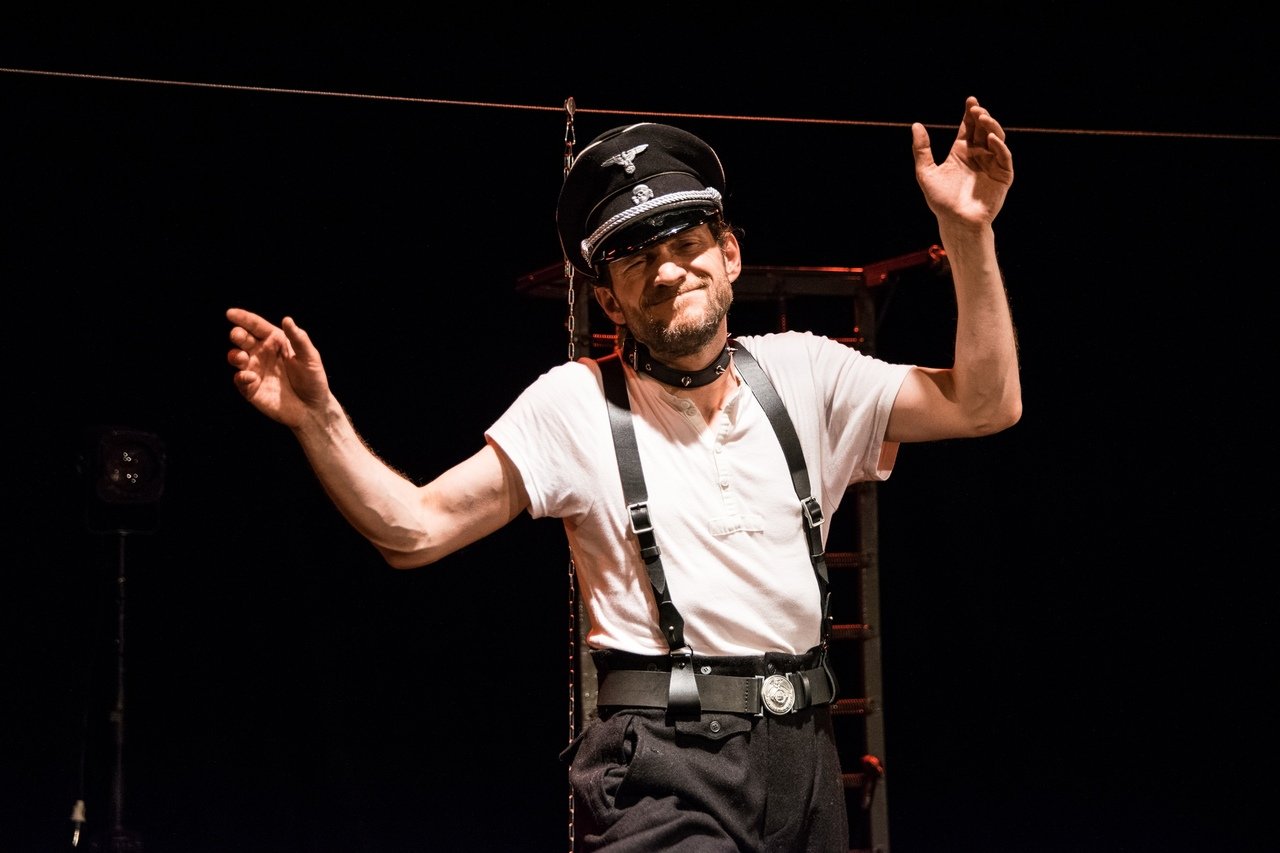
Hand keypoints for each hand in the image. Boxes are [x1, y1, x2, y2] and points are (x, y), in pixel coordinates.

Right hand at [226, 308, 331, 427]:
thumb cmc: (313, 379)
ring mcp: (255, 370)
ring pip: (236, 358)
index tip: (230, 313)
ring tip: (242, 357)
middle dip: (237, 335)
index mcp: (275, 341)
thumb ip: (299, 339)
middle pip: (244, 339)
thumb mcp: (310, 357)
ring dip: (235, 355)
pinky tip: (251, 377)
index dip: (243, 318)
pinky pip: (240, 379)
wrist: (312, 408)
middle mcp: (262, 353)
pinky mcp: (251, 388)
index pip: (257, 326)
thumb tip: (287, 319)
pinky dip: (241, 377)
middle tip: (238, 335)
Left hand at [912, 96, 1013, 227]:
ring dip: (991, 126)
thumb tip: (916, 125)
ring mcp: (992, 164)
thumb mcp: (926, 172)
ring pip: (996, 138)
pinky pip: (1004, 157)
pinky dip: (999, 146)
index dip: (969, 113)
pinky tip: (990, 138)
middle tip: (975, 108)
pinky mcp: (1003, 175)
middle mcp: (978, 155)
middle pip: (983, 129)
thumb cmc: (941, 201)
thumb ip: (922, 150)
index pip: (968, 128)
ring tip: (983, 118)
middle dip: (981, 117)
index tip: (970, 100)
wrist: (956, 222)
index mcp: (961, 152)